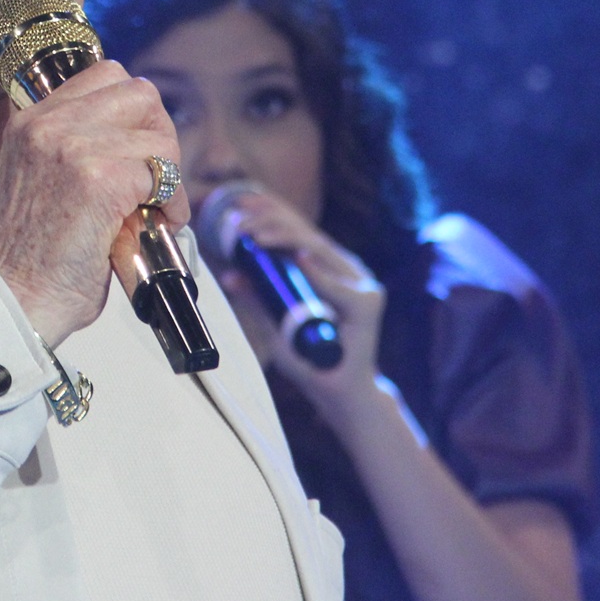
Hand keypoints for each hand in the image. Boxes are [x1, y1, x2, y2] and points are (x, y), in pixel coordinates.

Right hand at [0, 61, 188, 347]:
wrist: (18, 297)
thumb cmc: (34, 253)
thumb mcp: (40, 177)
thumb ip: (75, 145)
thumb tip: (138, 137)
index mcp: (31, 119)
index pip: (105, 76)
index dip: (134, 113)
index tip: (139, 149)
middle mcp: (48, 124)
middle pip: (138, 92)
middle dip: (159, 134)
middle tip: (156, 176)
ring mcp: (74, 147)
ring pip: (158, 134)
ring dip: (170, 172)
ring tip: (156, 208)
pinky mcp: (100, 179)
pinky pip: (162, 172)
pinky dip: (171, 201)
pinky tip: (157, 224)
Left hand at [215, 186, 387, 422]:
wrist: (340, 393)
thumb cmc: (311, 359)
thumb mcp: (277, 324)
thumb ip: (260, 299)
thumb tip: (231, 275)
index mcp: (326, 268)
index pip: (298, 232)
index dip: (271, 213)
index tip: (241, 207)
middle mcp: (344, 270)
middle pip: (306, 235)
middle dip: (271, 221)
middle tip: (240, 224)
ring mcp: (359, 285)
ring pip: (319, 250)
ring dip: (284, 238)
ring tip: (255, 237)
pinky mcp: (368, 306)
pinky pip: (338, 286)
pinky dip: (318, 274)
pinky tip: (300, 259)